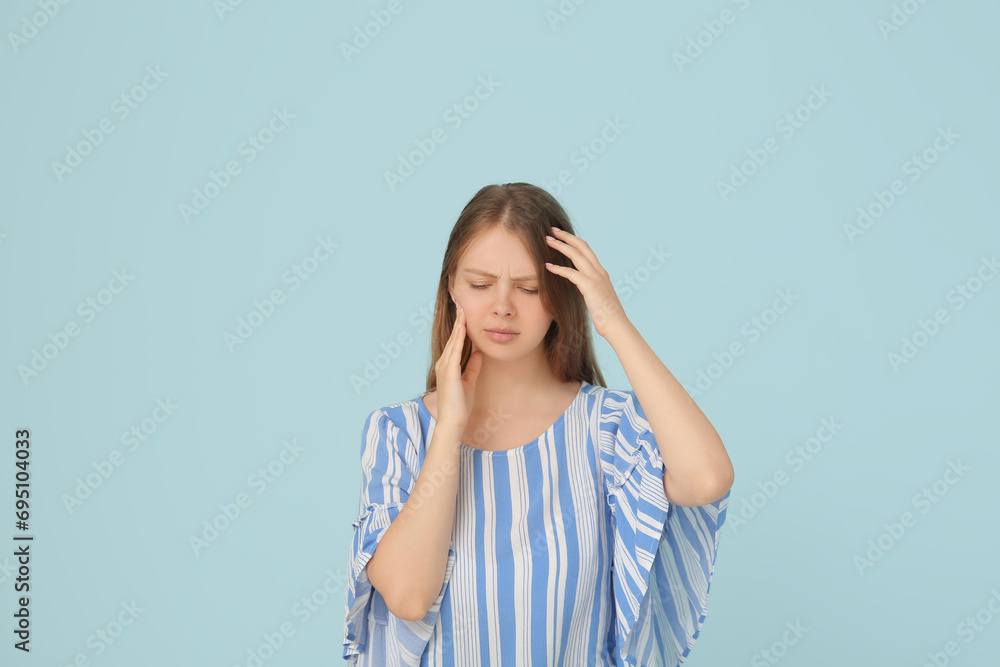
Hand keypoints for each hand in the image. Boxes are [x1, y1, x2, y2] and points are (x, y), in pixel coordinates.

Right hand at [434, 299, 482, 429]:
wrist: (453, 421)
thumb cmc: (459, 405)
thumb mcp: (469, 382)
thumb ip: (472, 367)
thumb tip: (479, 353)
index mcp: (448, 366)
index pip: (455, 342)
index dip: (460, 328)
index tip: (464, 314)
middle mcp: (443, 363)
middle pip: (453, 338)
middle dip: (458, 321)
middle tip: (461, 304)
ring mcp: (445, 367)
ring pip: (453, 341)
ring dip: (458, 325)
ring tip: (463, 310)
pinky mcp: (450, 372)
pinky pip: (455, 351)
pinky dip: (459, 338)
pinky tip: (463, 328)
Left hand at [544, 226, 628, 338]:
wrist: (617, 326)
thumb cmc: (606, 317)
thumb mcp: (597, 298)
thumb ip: (590, 290)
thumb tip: (582, 289)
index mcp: (601, 273)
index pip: (587, 251)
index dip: (574, 241)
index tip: (562, 236)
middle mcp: (599, 271)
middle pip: (582, 247)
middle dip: (566, 236)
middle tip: (552, 230)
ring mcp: (595, 277)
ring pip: (576, 255)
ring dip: (560, 246)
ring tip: (547, 241)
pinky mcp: (590, 286)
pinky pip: (570, 273)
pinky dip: (558, 268)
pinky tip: (547, 266)